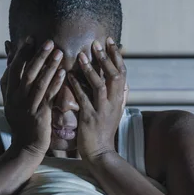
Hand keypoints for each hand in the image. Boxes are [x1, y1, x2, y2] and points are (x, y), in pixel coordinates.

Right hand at [2, 37, 64, 156]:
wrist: (25, 147)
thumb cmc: (21, 122)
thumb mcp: (10, 101)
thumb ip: (10, 79)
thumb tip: (8, 54)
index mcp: (9, 93)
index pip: (13, 68)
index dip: (21, 53)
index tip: (30, 39)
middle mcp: (16, 98)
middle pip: (26, 72)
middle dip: (37, 55)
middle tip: (48, 41)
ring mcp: (27, 107)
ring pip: (38, 82)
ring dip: (49, 66)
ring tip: (59, 52)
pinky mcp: (40, 115)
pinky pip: (48, 96)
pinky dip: (55, 83)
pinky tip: (63, 73)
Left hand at [67, 37, 128, 160]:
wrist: (100, 153)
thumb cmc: (104, 132)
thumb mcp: (115, 112)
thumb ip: (118, 96)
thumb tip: (124, 83)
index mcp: (119, 99)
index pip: (122, 73)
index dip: (117, 56)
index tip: (110, 41)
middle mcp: (113, 102)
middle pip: (115, 75)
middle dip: (106, 57)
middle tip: (96, 43)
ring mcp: (102, 110)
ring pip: (100, 85)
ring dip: (91, 69)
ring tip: (81, 55)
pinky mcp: (90, 118)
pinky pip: (84, 99)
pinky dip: (77, 86)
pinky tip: (69, 76)